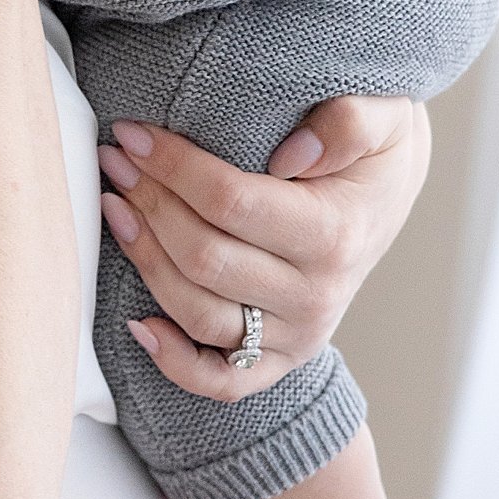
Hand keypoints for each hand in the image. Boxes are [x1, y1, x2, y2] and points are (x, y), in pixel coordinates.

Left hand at [100, 96, 431, 397]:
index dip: (173, 167)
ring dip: (144, 260)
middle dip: (148, 203)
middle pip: (205, 258)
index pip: (232, 202)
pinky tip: (136, 322)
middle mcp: (316, 295)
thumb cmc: (370, 152)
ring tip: (115, 207)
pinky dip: (173, 361)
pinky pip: (221, 381)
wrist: (386, 201)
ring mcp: (297, 335)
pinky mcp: (279, 361)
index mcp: (336, 234)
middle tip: (113, 160)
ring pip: (198, 314)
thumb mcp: (383, 117)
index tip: (132, 133)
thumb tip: (291, 156)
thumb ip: (348, 124)